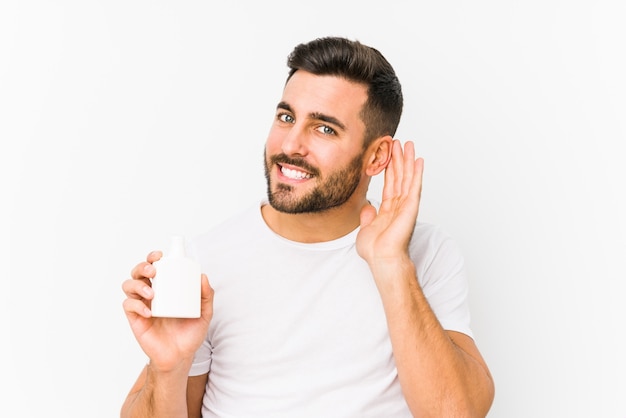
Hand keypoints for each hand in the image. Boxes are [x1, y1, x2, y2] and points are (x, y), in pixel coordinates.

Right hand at [121, 251, 213, 371]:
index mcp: (166, 288)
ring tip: (152, 293)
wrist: (180, 357)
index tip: (160, 255)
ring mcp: (142, 306)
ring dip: (138, 285)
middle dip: (142, 267)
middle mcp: (151, 294)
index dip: (153, 257)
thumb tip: (203, 277)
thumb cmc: (190, 334)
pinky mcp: (135, 319)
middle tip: (153, 271)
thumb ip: (206, 296)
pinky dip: (136, 305)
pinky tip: (149, 312)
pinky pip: (128, 306)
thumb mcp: (204, 314)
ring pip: (128, 285)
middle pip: (138, 272)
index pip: (155, 267)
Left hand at [356, 140, 423, 263]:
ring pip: (407, 177)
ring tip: (408, 144)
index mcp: (388, 209)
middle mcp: (398, 205)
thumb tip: (368, 206)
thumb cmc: (375, 251)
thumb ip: (367, 216)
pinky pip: (414, 186)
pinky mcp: (411, 207)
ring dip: (408, 160)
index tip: (389, 154)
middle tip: (399, 142)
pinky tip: (418, 160)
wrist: (382, 259)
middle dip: (399, 159)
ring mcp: (406, 205)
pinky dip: (417, 173)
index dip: (389, 168)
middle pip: (399, 176)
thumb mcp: (365, 230)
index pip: (389, 183)